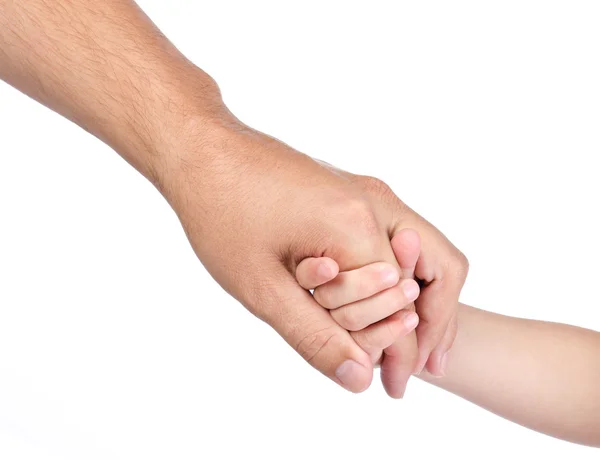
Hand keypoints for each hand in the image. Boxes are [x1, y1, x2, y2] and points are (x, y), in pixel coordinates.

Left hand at [159, 115, 467, 395]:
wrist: (200, 148)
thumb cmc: (220, 212)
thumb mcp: (263, 288)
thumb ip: (316, 337)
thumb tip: (359, 379)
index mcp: (358, 225)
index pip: (405, 304)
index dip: (403, 354)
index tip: (394, 389)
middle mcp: (374, 201)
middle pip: (434, 270)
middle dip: (421, 325)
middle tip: (402, 371)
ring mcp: (363, 191)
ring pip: (413, 253)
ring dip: (404, 300)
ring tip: (384, 344)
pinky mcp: (347, 191)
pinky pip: (384, 238)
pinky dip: (383, 276)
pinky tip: (361, 304)